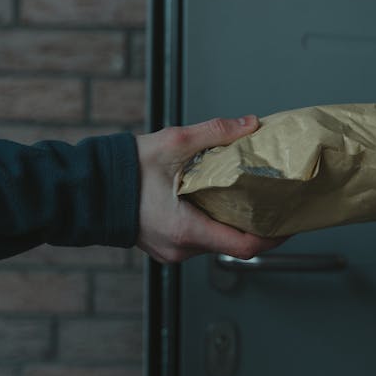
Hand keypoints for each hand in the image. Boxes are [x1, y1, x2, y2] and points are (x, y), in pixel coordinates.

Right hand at [136, 116, 284, 262]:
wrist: (86, 187)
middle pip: (233, 242)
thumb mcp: (173, 143)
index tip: (289, 222)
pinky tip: (218, 201)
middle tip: (274, 202)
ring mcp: (172, 251)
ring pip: (216, 240)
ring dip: (232, 221)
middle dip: (255, 223)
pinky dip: (213, 221)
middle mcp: (181, 248)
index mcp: (186, 230)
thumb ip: (215, 133)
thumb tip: (250, 124)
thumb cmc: (124, 170)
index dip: (273, 236)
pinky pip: (199, 238)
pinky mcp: (166, 246)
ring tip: (248, 197)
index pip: (244, 246)